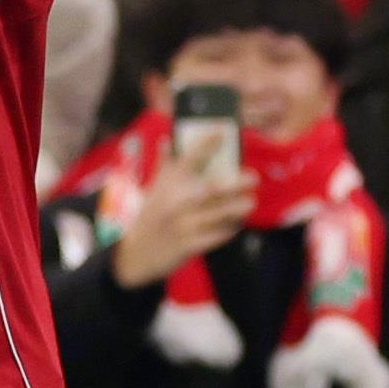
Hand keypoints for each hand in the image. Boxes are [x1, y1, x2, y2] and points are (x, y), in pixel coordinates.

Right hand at [107, 148, 249, 289]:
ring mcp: (182, 225)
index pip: (189, 158)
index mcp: (167, 184)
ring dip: (238, 207)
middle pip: (213, 188)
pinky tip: (235, 224)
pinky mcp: (189, 245)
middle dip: (237, 182)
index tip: (221, 133)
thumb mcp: (154, 189)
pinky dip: (229, 229)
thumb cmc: (151, 215)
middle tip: (253, 178)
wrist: (135, 254)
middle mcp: (175, 202)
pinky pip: (217, 235)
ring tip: (249, 203)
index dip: (207, 143)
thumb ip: (165, 166)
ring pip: (220, 213)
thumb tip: (170, 140)